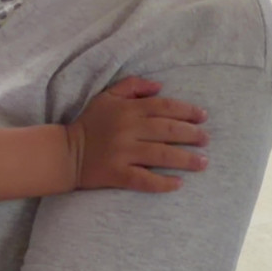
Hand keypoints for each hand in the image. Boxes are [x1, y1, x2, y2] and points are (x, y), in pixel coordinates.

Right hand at [69, 76, 208, 193]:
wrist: (65, 153)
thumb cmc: (89, 123)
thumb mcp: (107, 96)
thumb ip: (133, 86)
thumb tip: (160, 87)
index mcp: (128, 110)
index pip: (165, 107)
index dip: (187, 111)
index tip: (203, 117)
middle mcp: (128, 130)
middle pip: (168, 130)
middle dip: (192, 135)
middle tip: (206, 140)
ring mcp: (124, 153)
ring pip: (162, 155)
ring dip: (186, 159)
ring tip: (203, 163)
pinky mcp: (118, 174)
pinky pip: (144, 180)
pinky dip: (163, 183)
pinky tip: (178, 184)